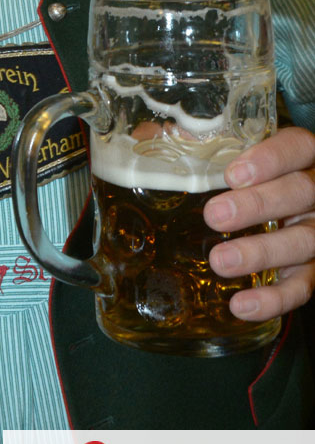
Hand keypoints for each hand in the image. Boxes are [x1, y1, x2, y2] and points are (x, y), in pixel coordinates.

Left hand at [204, 127, 314, 319]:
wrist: (276, 207)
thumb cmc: (246, 174)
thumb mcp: (232, 152)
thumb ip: (200, 146)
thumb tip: (145, 138)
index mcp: (302, 154)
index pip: (297, 147)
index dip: (271, 159)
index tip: (233, 174)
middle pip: (302, 192)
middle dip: (258, 205)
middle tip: (215, 215)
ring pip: (305, 241)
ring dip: (262, 253)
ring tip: (219, 261)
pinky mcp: (314, 268)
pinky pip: (304, 286)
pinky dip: (274, 299)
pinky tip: (241, 305)